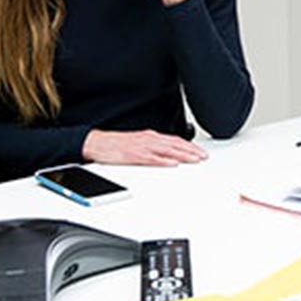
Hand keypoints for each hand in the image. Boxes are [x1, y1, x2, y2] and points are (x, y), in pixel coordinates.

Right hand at [82, 129, 207, 165]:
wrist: (97, 143)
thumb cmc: (116, 145)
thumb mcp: (139, 143)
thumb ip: (154, 147)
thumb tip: (168, 154)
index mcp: (151, 137)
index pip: (175, 140)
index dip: (189, 146)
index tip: (200, 152)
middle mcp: (149, 139)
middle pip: (174, 144)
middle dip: (191, 151)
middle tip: (203, 157)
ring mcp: (142, 147)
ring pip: (167, 150)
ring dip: (182, 155)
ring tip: (194, 160)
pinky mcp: (134, 156)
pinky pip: (151, 159)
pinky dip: (163, 161)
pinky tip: (172, 164)